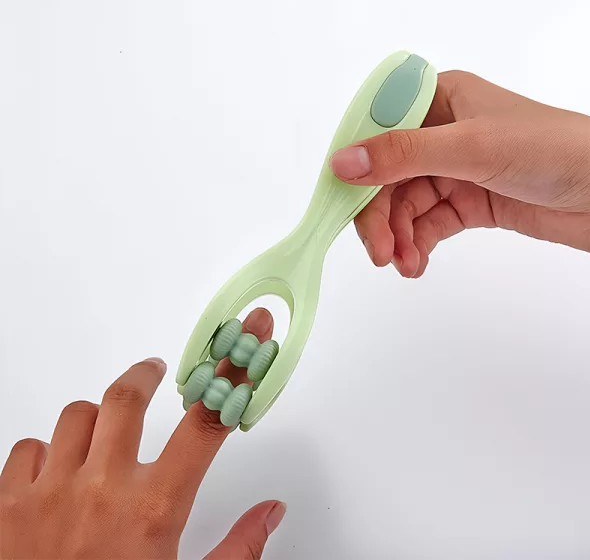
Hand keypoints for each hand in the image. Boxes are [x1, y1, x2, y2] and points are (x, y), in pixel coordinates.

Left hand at [0, 308, 284, 559]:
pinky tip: (55, 473)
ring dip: (94, 418)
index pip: (206, 424)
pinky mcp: (6, 506)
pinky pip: (27, 449)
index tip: (246, 344)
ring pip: (75, 416)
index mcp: (154, 509)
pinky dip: (44, 452)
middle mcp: (102, 490)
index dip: (232, 378)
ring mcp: (49, 494)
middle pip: (127, 398)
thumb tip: (270, 512)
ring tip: (103, 433)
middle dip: (144, 376)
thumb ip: (236, 549)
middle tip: (152, 373)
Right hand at [330, 70, 589, 276]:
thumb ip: (403, 154)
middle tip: (379, 251)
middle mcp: (441, 132)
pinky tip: (416, 264)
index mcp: (439, 99)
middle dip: (380, 216)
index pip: (378, 131)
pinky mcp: (468, 201)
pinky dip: (418, 245)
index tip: (341, 204)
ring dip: (399, 237)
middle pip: (387, 175)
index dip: (356, 167)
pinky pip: (428, 224)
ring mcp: (454, 168)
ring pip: (405, 205)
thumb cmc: (553, 150)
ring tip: (403, 264)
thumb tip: (342, 163)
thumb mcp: (471, 147)